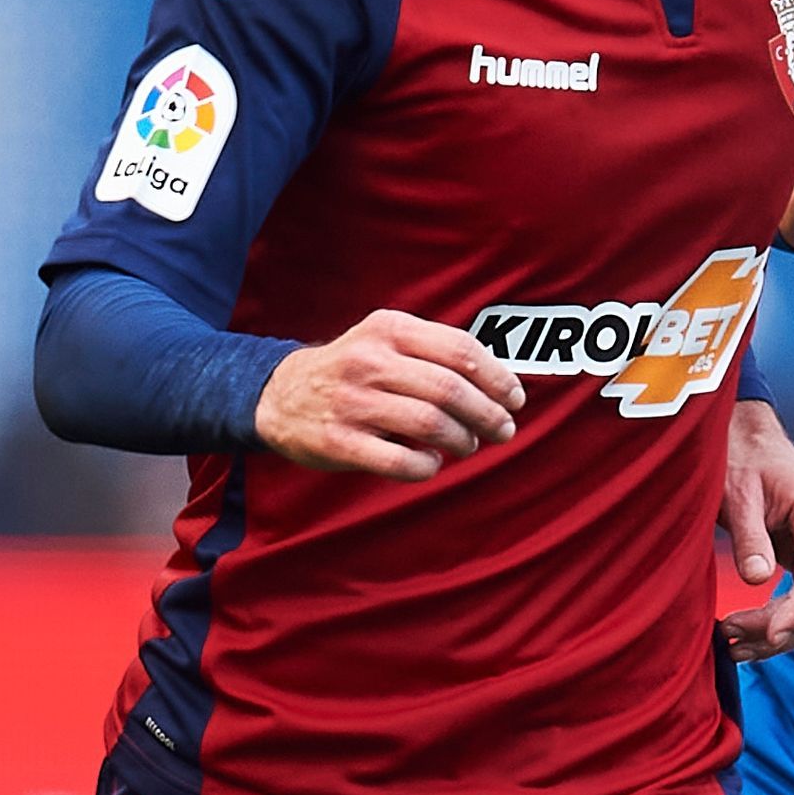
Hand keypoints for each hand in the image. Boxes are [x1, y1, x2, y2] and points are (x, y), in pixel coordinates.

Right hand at [251, 310, 523, 479]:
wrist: (278, 395)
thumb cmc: (351, 370)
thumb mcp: (385, 340)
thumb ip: (435, 352)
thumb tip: (500, 383)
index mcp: (388, 329)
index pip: (460, 349)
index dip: (498, 378)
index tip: (515, 399)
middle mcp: (369, 360)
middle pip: (451, 389)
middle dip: (489, 415)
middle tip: (503, 430)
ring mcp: (352, 401)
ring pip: (431, 424)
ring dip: (462, 440)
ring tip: (467, 445)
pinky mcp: (338, 441)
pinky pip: (401, 461)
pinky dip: (427, 466)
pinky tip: (431, 461)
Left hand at [717, 394, 793, 658]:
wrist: (752, 447)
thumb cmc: (743, 462)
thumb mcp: (737, 494)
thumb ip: (748, 537)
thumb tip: (756, 579)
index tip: (770, 635)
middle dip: (777, 631)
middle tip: (728, 639)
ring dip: (778, 637)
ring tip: (733, 647)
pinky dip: (781, 625)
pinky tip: (749, 639)